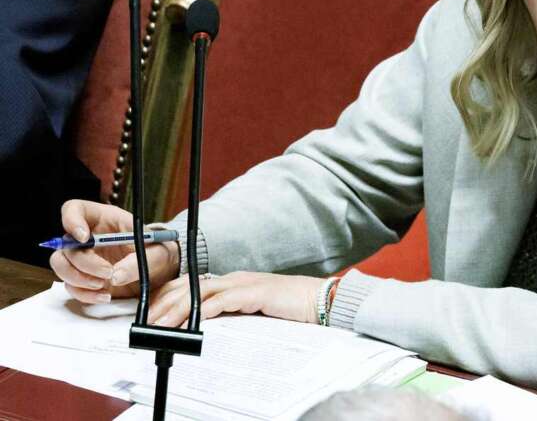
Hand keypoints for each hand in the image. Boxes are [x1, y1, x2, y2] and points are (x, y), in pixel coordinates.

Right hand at [50, 199, 179, 303]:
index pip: (74, 209)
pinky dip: (85, 294)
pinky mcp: (84, 278)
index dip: (71, 220)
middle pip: (65, 245)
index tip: (85, 238)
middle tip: (107, 272)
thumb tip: (115, 276)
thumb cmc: (156, 252)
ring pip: (61, 266)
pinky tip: (105, 295)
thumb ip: (138, 261)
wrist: (160, 270)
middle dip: (84, 262)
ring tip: (105, 284)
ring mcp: (83, 258)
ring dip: (79, 279)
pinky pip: (71, 286)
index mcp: (103, 218)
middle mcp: (87, 237)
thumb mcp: (156, 252)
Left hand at [148, 272, 324, 326]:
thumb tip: (206, 328)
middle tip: (148, 323)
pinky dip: (206, 311)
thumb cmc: (289, 307)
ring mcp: (245, 283)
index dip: (168, 297)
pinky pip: (225, 300)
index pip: (191, 284)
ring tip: (162, 326)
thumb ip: (232, 313)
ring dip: (178, 310)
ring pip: (201, 293)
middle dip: (165, 305)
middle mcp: (234, 278)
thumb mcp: (253, 310)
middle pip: (190, 286)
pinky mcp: (256, 292)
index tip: (151, 314)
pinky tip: (194, 321)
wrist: (318, 300)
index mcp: (232, 281)